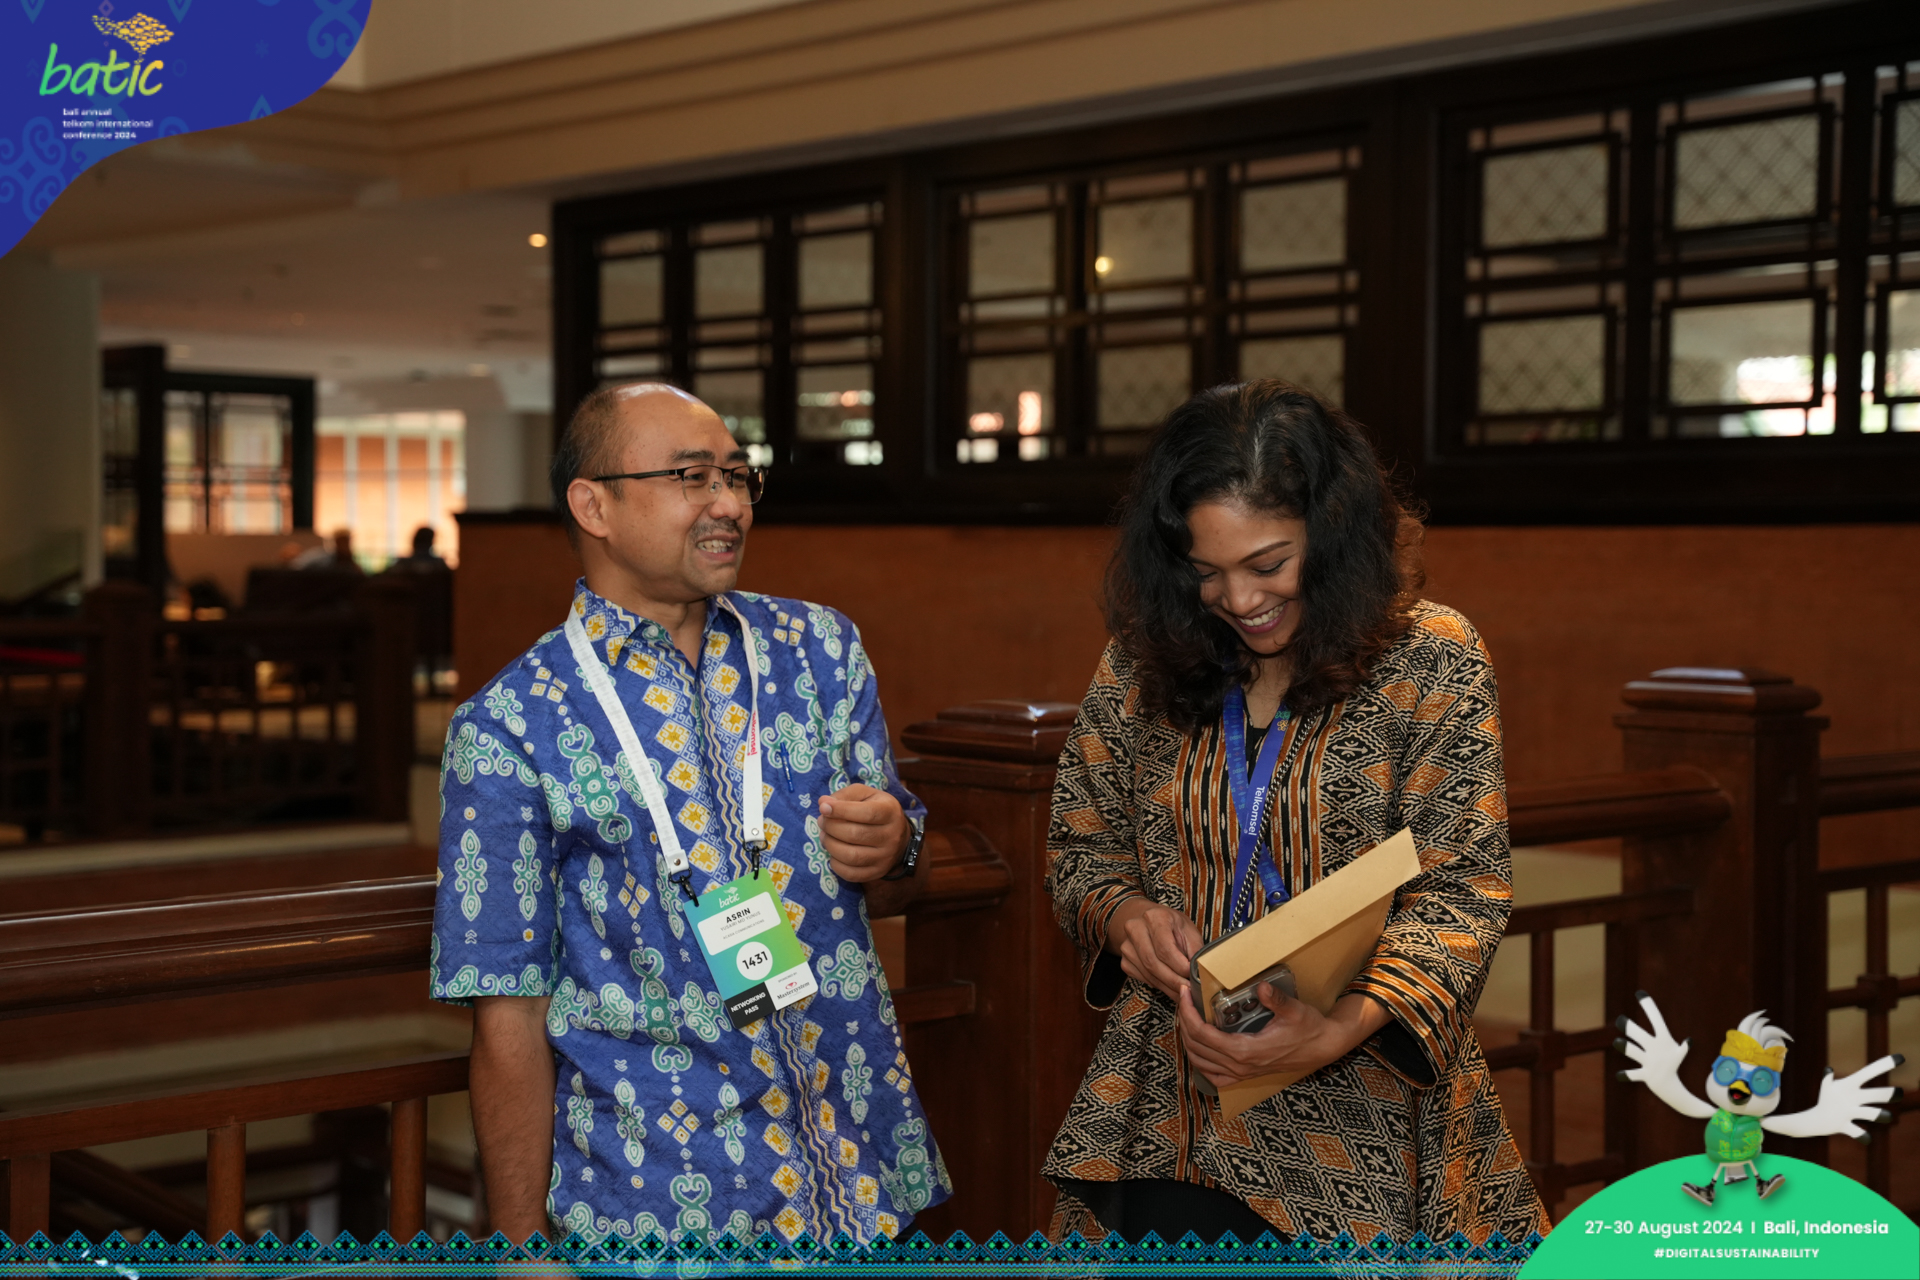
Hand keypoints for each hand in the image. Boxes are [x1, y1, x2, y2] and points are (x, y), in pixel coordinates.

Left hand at [818, 784, 909, 882]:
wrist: (899, 838)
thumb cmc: (876, 810)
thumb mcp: (865, 795)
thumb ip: (845, 796)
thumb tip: (823, 803)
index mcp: (890, 812)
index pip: (866, 813)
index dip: (841, 810)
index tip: (823, 808)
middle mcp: (891, 836)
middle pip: (855, 834)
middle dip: (831, 827)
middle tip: (822, 822)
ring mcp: (885, 857)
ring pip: (851, 856)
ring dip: (830, 845)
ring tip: (825, 837)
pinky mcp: (877, 872)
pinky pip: (851, 874)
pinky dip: (836, 864)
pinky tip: (834, 853)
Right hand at [1105, 900, 1202, 1000]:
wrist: (1149, 922)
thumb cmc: (1173, 926)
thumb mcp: (1189, 931)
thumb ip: (1194, 950)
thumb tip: (1199, 973)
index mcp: (1155, 917)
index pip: (1164, 948)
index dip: (1179, 966)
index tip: (1192, 976)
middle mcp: (1135, 929)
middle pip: (1153, 963)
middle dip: (1174, 981)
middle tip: (1189, 991)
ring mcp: (1127, 946)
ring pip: (1148, 974)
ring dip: (1168, 987)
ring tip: (1183, 991)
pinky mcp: (1125, 961)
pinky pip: (1143, 979)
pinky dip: (1159, 986)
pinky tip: (1170, 986)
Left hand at [1176, 984, 1385, 1088]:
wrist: (1322, 1047)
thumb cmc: (1308, 1028)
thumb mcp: (1294, 1010)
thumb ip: (1276, 999)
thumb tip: (1262, 987)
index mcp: (1246, 1050)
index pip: (1203, 1034)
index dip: (1188, 1013)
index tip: (1184, 993)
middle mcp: (1240, 1066)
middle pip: (1196, 1047)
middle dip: (1184, 1022)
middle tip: (1183, 1000)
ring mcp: (1241, 1073)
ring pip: (1200, 1062)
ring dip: (1188, 1040)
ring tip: (1187, 1017)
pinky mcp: (1245, 1075)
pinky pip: (1214, 1076)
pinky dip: (1200, 1062)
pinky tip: (1199, 1047)